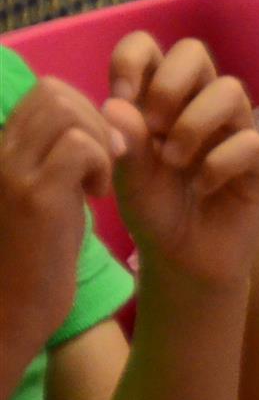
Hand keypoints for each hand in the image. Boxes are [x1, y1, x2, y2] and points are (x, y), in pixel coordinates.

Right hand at [0, 74, 119, 358]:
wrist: (13, 309)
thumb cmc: (37, 255)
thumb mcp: (48, 194)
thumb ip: (60, 157)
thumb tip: (94, 122)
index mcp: (3, 149)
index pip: (45, 91)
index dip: (85, 110)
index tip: (99, 151)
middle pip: (55, 91)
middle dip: (97, 119)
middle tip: (108, 163)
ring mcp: (12, 171)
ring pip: (65, 110)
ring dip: (100, 138)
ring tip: (101, 178)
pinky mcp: (33, 196)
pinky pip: (79, 145)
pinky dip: (101, 162)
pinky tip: (98, 194)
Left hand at [103, 34, 258, 289]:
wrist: (184, 259)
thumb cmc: (156, 210)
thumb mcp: (128, 178)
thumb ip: (125, 141)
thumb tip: (118, 103)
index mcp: (160, 100)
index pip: (149, 49)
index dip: (134, 59)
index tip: (120, 96)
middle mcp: (199, 105)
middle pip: (195, 51)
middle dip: (169, 83)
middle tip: (153, 126)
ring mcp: (234, 129)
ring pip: (229, 90)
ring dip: (194, 124)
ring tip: (174, 162)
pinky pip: (250, 141)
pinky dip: (218, 164)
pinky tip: (201, 188)